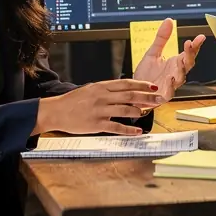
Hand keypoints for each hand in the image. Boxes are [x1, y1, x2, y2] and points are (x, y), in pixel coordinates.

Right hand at [34, 79, 160, 135]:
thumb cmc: (73, 101)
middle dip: (147, 97)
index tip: (154, 87)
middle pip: (130, 95)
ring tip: (148, 113)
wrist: (56, 111)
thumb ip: (107, 90)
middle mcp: (103, 97)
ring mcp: (100, 110)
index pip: (127, 83)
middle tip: (159, 99)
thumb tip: (124, 91)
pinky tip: (138, 132)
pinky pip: (116, 127)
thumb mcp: (91, 89)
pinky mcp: (97, 124)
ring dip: (139, 111)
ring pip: (125, 110)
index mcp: (102, 87)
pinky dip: (129, 130)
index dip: (142, 85)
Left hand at [135, 18, 205, 102]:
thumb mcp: (152, 53)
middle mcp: (175, 74)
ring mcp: (171, 85)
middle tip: (190, 44)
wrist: (135, 93)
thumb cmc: (146, 75)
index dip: (195, 46)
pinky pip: (169, 92)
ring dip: (182, 69)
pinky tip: (170, 78)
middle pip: (188, 64)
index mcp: (175, 63)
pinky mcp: (163, 96)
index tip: (200, 37)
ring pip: (181, 78)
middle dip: (191, 54)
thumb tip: (169, 20)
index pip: (188, 53)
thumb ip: (161, 38)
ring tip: (181, 60)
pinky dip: (171, 86)